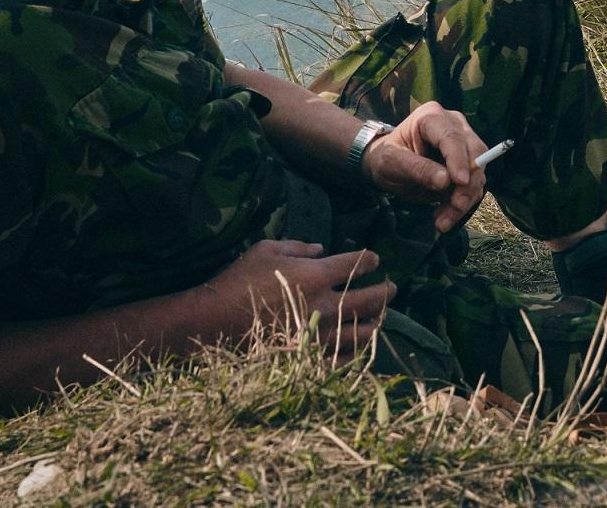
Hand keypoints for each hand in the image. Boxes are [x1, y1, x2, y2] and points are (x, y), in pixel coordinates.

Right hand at [202, 239, 393, 354]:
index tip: (374, 259)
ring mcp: (319, 336)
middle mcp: (324, 306)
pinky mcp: (309, 360)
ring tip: (381, 317)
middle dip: (386, 291)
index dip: (370, 260)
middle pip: (370, 299)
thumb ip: (298, 246)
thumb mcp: (265, 250)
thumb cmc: (238, 281)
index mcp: (315, 275)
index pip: (357, 264)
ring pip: (363, 332)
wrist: (214, 323)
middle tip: (392, 287)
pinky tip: (360, 346)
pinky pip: (344, 360)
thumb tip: (321, 247)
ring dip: (377, 322)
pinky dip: (357, 352)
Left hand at [365, 100, 488, 231]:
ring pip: (478, 172)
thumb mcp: (392, 162)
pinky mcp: (468, 164)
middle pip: (474, 152)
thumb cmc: (386, 158)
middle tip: (454, 207)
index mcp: (432, 117)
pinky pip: (474, 185)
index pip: (452, 137)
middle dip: (467, 183)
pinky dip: (463, 204)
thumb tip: (446, 181)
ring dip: (465, 199)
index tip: (460, 182)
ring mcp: (464, 144)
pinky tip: (445, 216)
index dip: (459, 159)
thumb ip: (417, 169)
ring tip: (442, 221)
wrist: (389, 166)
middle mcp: (454, 125)